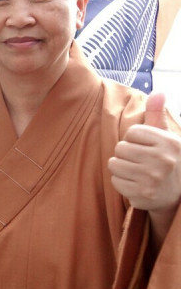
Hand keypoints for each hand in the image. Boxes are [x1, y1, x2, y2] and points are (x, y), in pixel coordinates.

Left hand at [109, 93, 180, 212]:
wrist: (176, 196)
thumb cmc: (165, 160)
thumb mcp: (166, 137)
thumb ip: (157, 115)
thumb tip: (158, 92)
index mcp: (169, 143)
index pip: (131, 133)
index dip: (134, 140)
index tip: (145, 148)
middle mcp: (163, 160)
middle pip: (120, 148)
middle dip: (125, 154)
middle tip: (139, 162)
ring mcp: (153, 179)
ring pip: (114, 164)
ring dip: (121, 168)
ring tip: (136, 172)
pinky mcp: (142, 194)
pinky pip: (115, 181)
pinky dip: (122, 183)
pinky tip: (136, 184)